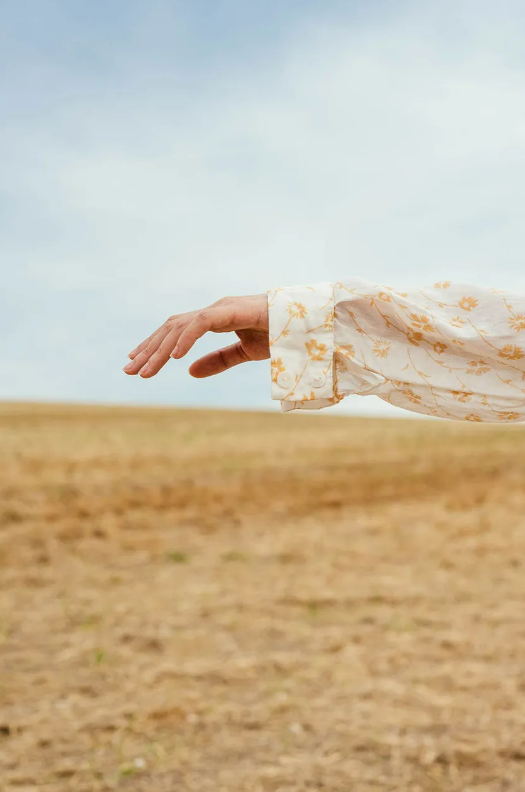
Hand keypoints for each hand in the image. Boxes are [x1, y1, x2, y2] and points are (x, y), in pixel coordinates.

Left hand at [123, 294, 269, 378]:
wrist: (308, 324)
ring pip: (181, 326)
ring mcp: (222, 308)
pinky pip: (202, 323)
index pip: (176, 330)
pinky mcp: (233, 310)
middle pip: (171, 328)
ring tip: (144, 370)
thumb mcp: (244, 353)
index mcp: (215, 318)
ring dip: (159, 348)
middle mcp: (214, 310)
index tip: (137, 363)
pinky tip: (174, 357)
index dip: (154, 346)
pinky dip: (186, 338)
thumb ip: (218, 361)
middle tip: (129, 371)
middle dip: (148, 349)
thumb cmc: (281, 334)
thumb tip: (189, 371)